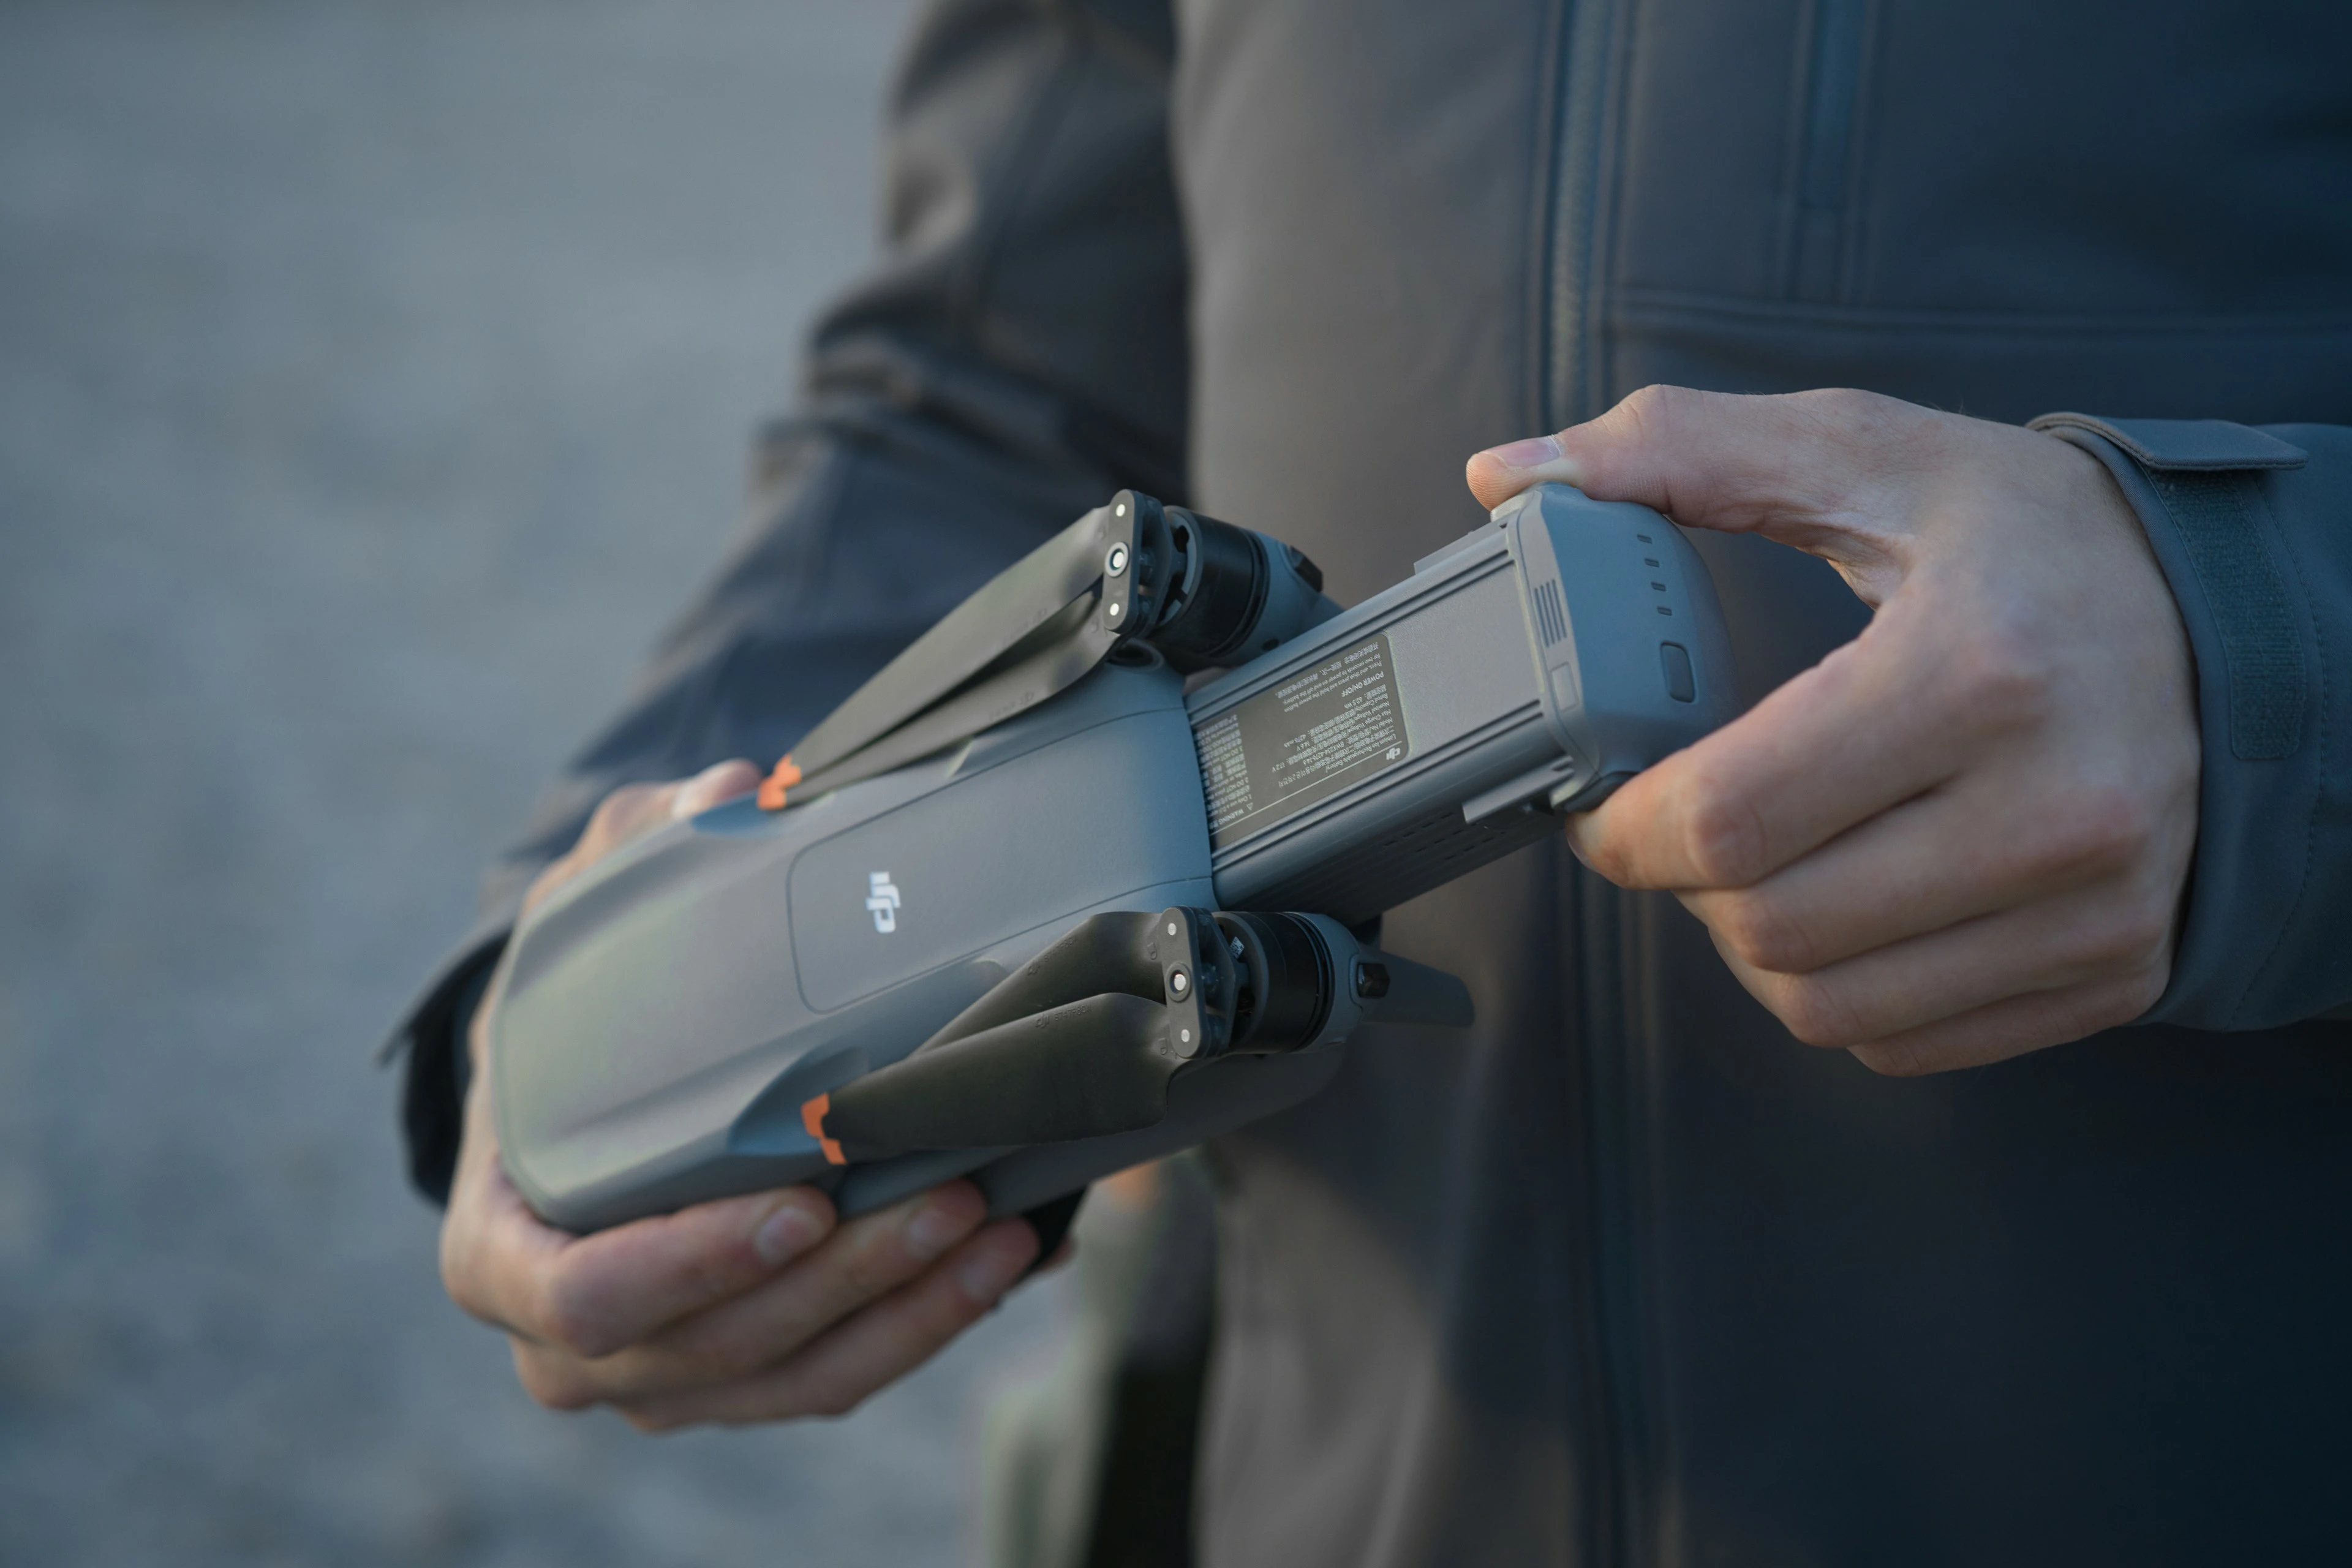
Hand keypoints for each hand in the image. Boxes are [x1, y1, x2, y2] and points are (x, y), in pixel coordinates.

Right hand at [439, 761, 1042, 1428]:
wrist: (578, 1105)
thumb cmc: (571, 1024)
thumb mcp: (579, 926)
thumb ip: (637, 853)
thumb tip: (728, 791)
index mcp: (499, 1251)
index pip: (586, 1296)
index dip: (694, 1264)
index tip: (803, 1202)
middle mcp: (570, 1345)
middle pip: (716, 1348)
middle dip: (846, 1281)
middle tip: (953, 1200)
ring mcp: (661, 1379)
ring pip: (797, 1379)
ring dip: (909, 1313)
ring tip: (1003, 1232)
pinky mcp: (746, 1380)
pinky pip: (841, 1376)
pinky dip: (927, 1324)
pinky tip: (1011, 1256)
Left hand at [1466, 386, 2199, 1074]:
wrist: (2231, 623)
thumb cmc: (2033, 541)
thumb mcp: (1868, 455)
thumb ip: (1679, 453)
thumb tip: (1505, 474)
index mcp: (1977, 670)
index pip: (1730, 819)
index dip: (1622, 827)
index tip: (1600, 798)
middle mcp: (2055, 806)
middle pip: (1766, 926)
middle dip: (1683, 883)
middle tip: (1680, 820)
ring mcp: (2093, 907)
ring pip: (1824, 1005)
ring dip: (1749, 946)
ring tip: (1757, 862)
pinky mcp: (2109, 971)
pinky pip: (1902, 1042)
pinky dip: (1837, 991)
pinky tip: (1840, 905)